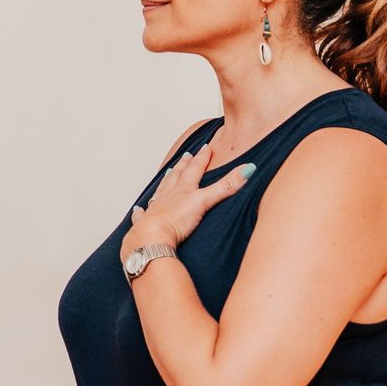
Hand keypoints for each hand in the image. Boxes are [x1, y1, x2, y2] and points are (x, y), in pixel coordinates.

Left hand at [123, 144, 253, 260]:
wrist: (152, 238)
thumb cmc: (176, 220)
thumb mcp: (205, 201)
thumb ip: (226, 187)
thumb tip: (248, 169)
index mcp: (183, 190)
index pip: (195, 170)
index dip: (202, 158)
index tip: (206, 147)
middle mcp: (168, 196)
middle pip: (176, 176)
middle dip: (183, 165)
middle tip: (186, 155)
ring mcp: (155, 208)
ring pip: (161, 190)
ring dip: (166, 181)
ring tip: (168, 173)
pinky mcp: (145, 223)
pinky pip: (143, 215)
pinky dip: (141, 211)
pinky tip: (139, 209)